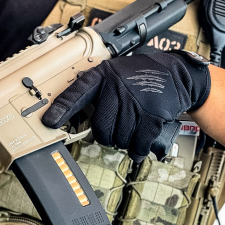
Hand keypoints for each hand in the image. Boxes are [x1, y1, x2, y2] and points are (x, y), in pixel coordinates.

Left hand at [42, 51, 210, 162]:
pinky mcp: (152, 115)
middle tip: (113, 132)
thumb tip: (75, 119)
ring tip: (130, 130)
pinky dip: (138, 150)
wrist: (176, 75)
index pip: (76, 93)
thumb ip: (97, 92)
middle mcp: (116, 88)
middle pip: (100, 127)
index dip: (61, 109)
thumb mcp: (114, 75)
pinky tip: (139, 146)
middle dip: (106, 136)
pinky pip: (138, 144)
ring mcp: (135, 102)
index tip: (48, 122)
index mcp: (103, 76)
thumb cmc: (139, 78)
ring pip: (119, 138)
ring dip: (123, 142)